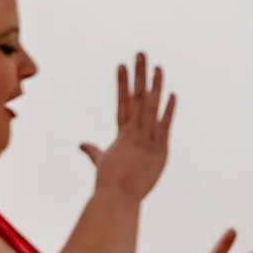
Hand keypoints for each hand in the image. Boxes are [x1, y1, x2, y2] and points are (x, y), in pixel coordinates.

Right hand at [80, 52, 175, 200]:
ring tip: (157, 67)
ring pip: (150, 107)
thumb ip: (93, 151)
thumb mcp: (102, 163)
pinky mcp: (158, 149)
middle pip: (136, 98)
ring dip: (155, 86)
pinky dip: (168, 110)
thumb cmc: (109, 184)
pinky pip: (164, 126)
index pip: (122, 103)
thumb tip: (81, 145)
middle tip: (141, 54)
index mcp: (122, 134)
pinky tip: (171, 94)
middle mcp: (133, 132)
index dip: (123, 84)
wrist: (117, 197)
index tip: (122, 66)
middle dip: (139, 75)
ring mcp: (146, 139)